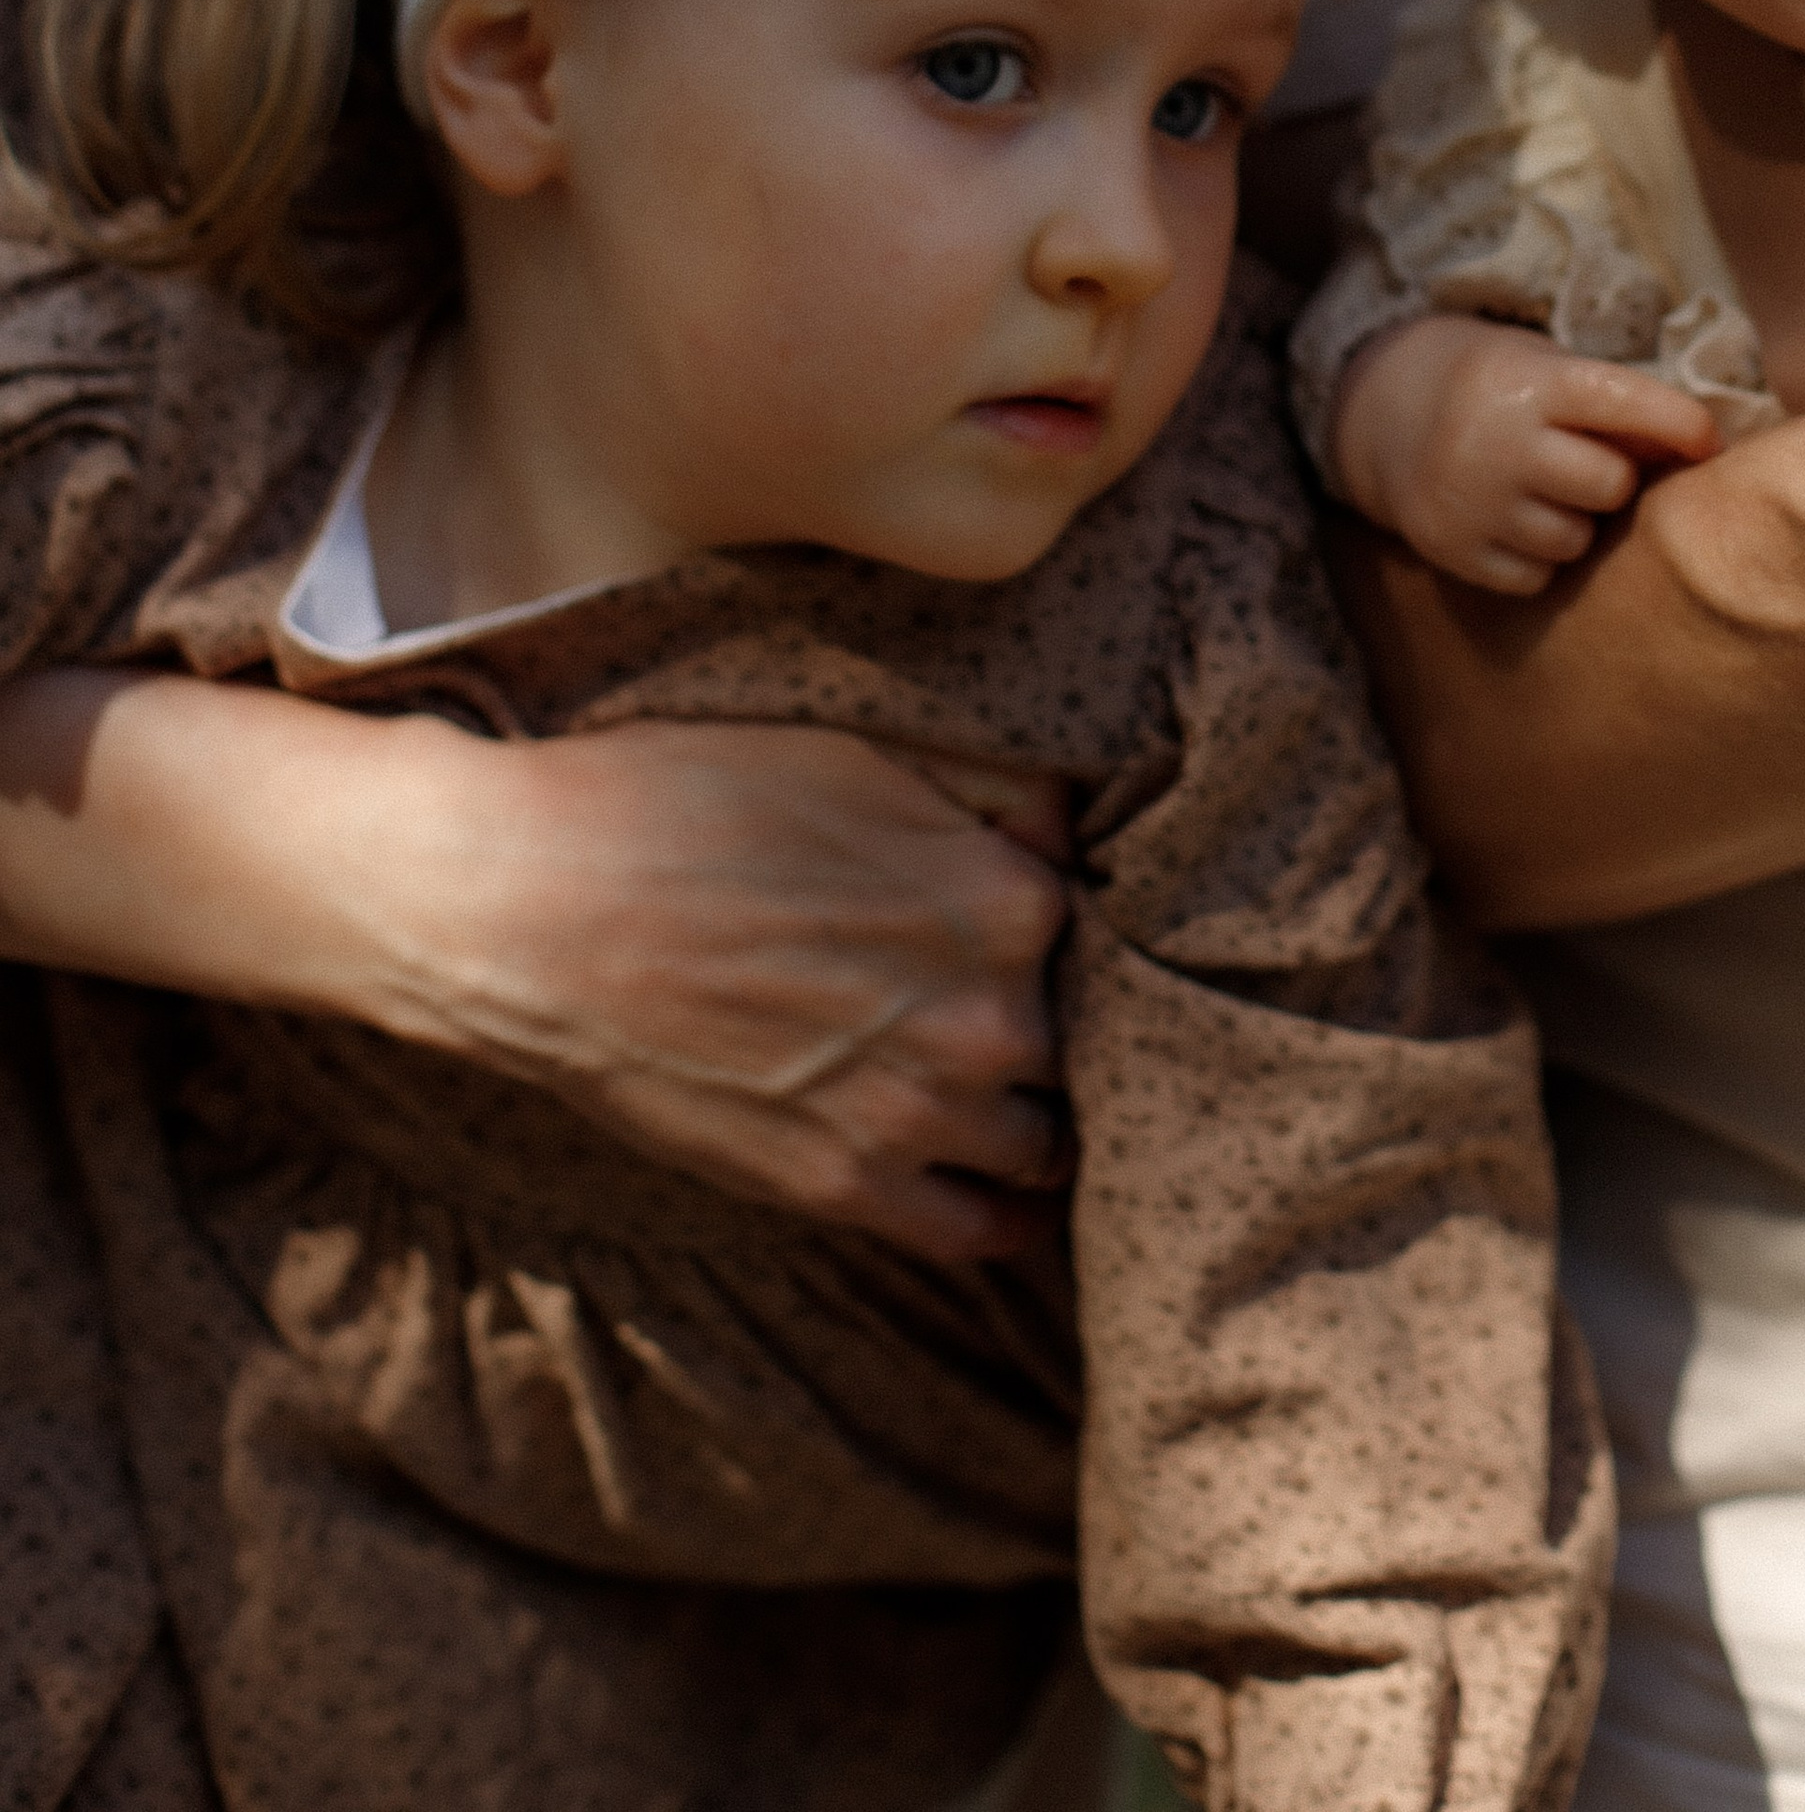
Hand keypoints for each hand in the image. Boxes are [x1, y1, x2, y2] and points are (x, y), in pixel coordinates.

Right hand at [0, 671, 1070, 1262]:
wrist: (531, 911)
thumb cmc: (681, 802)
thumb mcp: (856, 751)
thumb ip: (990, 793)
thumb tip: (1067, 825)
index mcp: (1005, 901)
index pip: (1097, 918)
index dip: (1062, 909)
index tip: (1034, 908)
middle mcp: (988, 1021)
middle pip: (1087, 1034)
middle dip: (1064, 1011)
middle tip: (1018, 990)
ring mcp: (919, 1120)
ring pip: (1051, 1140)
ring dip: (1041, 1110)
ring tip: (1014, 1082)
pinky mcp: (847, 1193)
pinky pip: (984, 1230)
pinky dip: (1006, 1211)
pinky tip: (1002, 1183)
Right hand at [1333, 313, 1716, 592]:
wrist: (1385, 411)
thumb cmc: (1501, 389)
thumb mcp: (1548, 370)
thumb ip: (1613, 408)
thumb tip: (1700, 453)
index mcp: (1529, 382)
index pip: (1622, 400)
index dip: (1679, 423)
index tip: (1710, 441)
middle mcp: (1496, 441)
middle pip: (1609, 484)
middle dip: (1615, 478)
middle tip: (1591, 465)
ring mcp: (1470, 500)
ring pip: (1574, 539)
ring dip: (1576, 522)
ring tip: (1545, 492)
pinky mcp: (1451, 550)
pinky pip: (1536, 577)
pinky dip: (1538, 557)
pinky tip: (1513, 522)